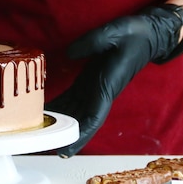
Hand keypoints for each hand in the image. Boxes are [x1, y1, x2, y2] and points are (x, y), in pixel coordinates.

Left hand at [47, 5, 182, 156]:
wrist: (147, 34)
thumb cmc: (134, 34)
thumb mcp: (113, 32)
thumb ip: (91, 42)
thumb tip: (69, 52)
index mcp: (107, 86)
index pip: (92, 118)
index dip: (78, 135)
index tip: (65, 150)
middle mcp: (99, 93)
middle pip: (79, 121)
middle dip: (62, 136)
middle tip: (39, 147)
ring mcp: (93, 89)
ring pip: (73, 112)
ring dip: (56, 123)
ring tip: (35, 133)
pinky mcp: (88, 81)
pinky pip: (71, 99)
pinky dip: (57, 107)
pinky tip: (40, 111)